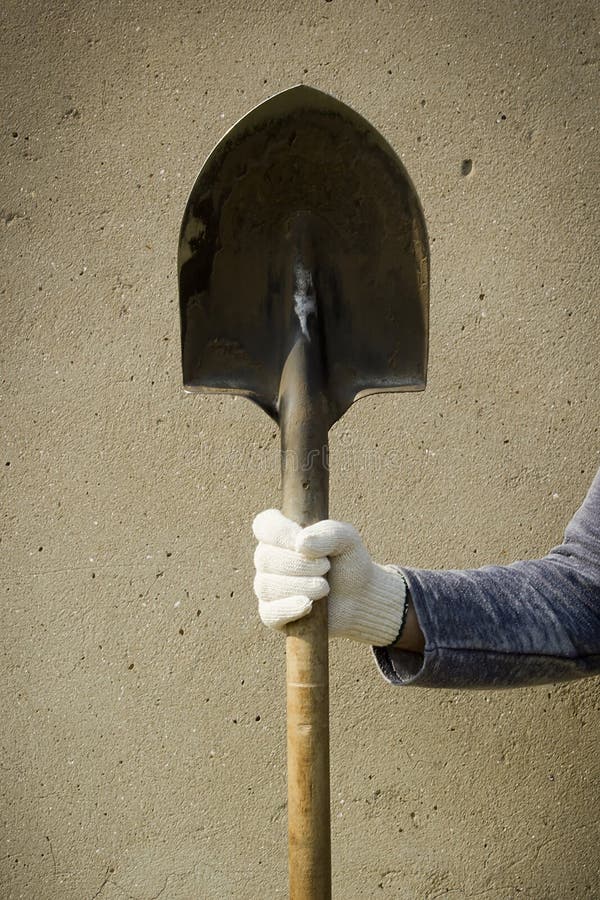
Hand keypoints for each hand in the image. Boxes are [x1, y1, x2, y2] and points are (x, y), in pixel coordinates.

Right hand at [252, 510, 406, 645]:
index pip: (264, 526)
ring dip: (300, 586)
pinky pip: (269, 613)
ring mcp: (267, 588)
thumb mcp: (347, 539)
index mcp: (281, 535)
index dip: (278, 533)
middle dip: (298, 564)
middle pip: (265, 558)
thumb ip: (328, 533)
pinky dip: (288, 609)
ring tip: (325, 587)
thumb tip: (301, 544)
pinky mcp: (272, 615)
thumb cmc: (348, 562)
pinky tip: (308, 605)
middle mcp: (268, 560)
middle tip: (326, 567)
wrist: (360, 597)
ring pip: (267, 586)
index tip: (301, 543)